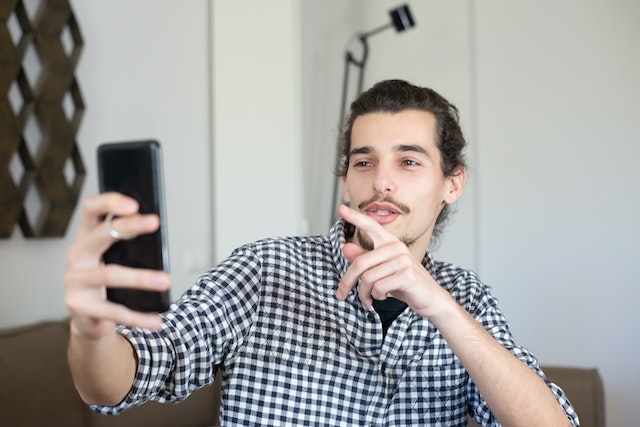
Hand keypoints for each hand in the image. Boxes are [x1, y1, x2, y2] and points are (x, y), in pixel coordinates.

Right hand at [64, 193, 169, 339]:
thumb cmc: (107, 279)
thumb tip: (157, 228)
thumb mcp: (117, 257)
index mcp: (86, 237)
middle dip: (128, 226)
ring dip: (141, 277)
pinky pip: (112, 311)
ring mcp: (74, 281)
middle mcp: (77, 255)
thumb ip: (129, 243)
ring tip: (166, 280)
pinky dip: (137, 317)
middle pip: (100, 235)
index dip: (110, 202)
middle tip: (154, 222)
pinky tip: (155, 320)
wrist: (90, 318)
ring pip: (109, 274)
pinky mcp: (78, 306)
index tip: (134, 203)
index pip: (91, 209)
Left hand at [335, 204, 447, 316]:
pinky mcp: (407, 275)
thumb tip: (345, 247)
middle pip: (360, 263)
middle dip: (347, 282)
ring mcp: (403, 260)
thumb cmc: (404, 284)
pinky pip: (379, 287)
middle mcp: (397, 247)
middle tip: (341, 295)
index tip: (340, 208)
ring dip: (364, 293)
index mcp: (390, 243)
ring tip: (369, 299)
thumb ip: (364, 259)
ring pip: (368, 278)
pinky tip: (383, 297)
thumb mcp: (381, 271)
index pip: (371, 226)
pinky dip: (376, 296)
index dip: (355, 217)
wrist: (431, 299)